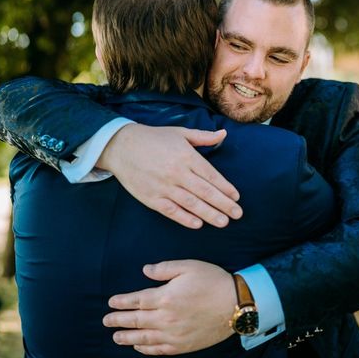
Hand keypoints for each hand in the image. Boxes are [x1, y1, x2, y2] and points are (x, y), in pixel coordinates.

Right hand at [98, 124, 241, 228]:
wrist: (121, 146)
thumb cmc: (154, 138)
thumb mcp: (180, 133)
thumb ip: (203, 137)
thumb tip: (223, 134)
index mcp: (186, 156)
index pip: (211, 175)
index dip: (225, 187)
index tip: (236, 196)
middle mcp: (176, 172)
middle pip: (205, 191)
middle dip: (223, 204)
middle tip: (237, 214)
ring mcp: (163, 186)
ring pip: (191, 203)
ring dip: (209, 214)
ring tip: (223, 222)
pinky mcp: (151, 197)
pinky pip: (171, 211)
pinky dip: (185, 218)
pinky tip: (198, 224)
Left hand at [103, 260, 235, 355]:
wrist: (235, 304)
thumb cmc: (213, 281)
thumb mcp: (189, 266)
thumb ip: (165, 268)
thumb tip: (145, 270)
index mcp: (166, 297)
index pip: (137, 300)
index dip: (122, 302)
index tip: (111, 302)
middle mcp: (166, 318)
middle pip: (136, 321)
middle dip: (119, 320)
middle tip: (106, 321)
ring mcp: (174, 334)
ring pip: (144, 338)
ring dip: (127, 338)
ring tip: (115, 337)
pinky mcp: (183, 345)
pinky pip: (159, 350)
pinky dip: (146, 349)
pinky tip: (139, 346)